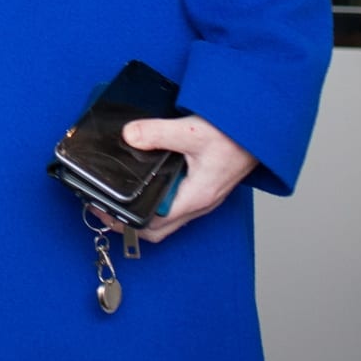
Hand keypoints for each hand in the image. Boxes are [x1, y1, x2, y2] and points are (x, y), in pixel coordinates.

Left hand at [113, 115, 259, 243]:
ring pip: (167, 217)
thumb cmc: (235, 138)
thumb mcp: (191, 132)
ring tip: (118, 197)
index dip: (124, 222)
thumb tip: (129, 136)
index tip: (102, 209)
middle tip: (103, 207)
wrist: (258, 132)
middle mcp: (198, 203)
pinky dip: (156, 200)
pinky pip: (175, 203)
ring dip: (142, 212)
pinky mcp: (203, 187)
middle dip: (128, 222)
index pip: (153, 225)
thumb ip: (156, 133)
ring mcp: (202, 197)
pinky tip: (146, 185)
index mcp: (195, 198)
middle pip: (157, 229)